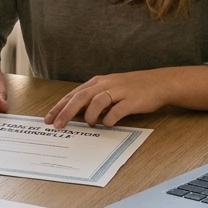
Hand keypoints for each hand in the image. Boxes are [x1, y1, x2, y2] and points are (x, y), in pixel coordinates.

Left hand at [45, 66, 207, 128]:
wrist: (159, 83)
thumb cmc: (132, 88)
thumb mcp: (109, 90)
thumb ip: (93, 100)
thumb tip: (74, 114)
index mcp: (98, 82)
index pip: (74, 94)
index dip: (59, 107)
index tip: (48, 119)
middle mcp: (106, 85)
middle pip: (81, 97)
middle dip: (66, 112)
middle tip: (58, 125)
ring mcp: (119, 91)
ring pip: (97, 101)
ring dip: (89, 115)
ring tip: (89, 124)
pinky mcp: (132, 100)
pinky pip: (117, 110)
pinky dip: (110, 119)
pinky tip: (107, 125)